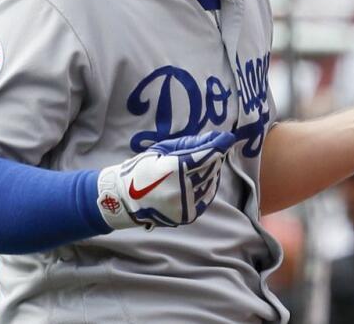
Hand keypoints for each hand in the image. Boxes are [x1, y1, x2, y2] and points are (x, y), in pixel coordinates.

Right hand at [97, 131, 236, 229]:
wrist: (126, 199)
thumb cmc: (143, 169)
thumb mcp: (163, 150)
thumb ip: (191, 144)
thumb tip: (216, 138)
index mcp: (173, 170)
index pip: (205, 155)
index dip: (218, 145)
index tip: (227, 138)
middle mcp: (181, 189)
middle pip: (210, 168)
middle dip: (213, 157)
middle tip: (209, 151)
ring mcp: (185, 204)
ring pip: (211, 182)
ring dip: (210, 172)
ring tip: (197, 167)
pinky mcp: (187, 215)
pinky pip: (206, 197)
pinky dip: (207, 187)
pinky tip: (199, 180)